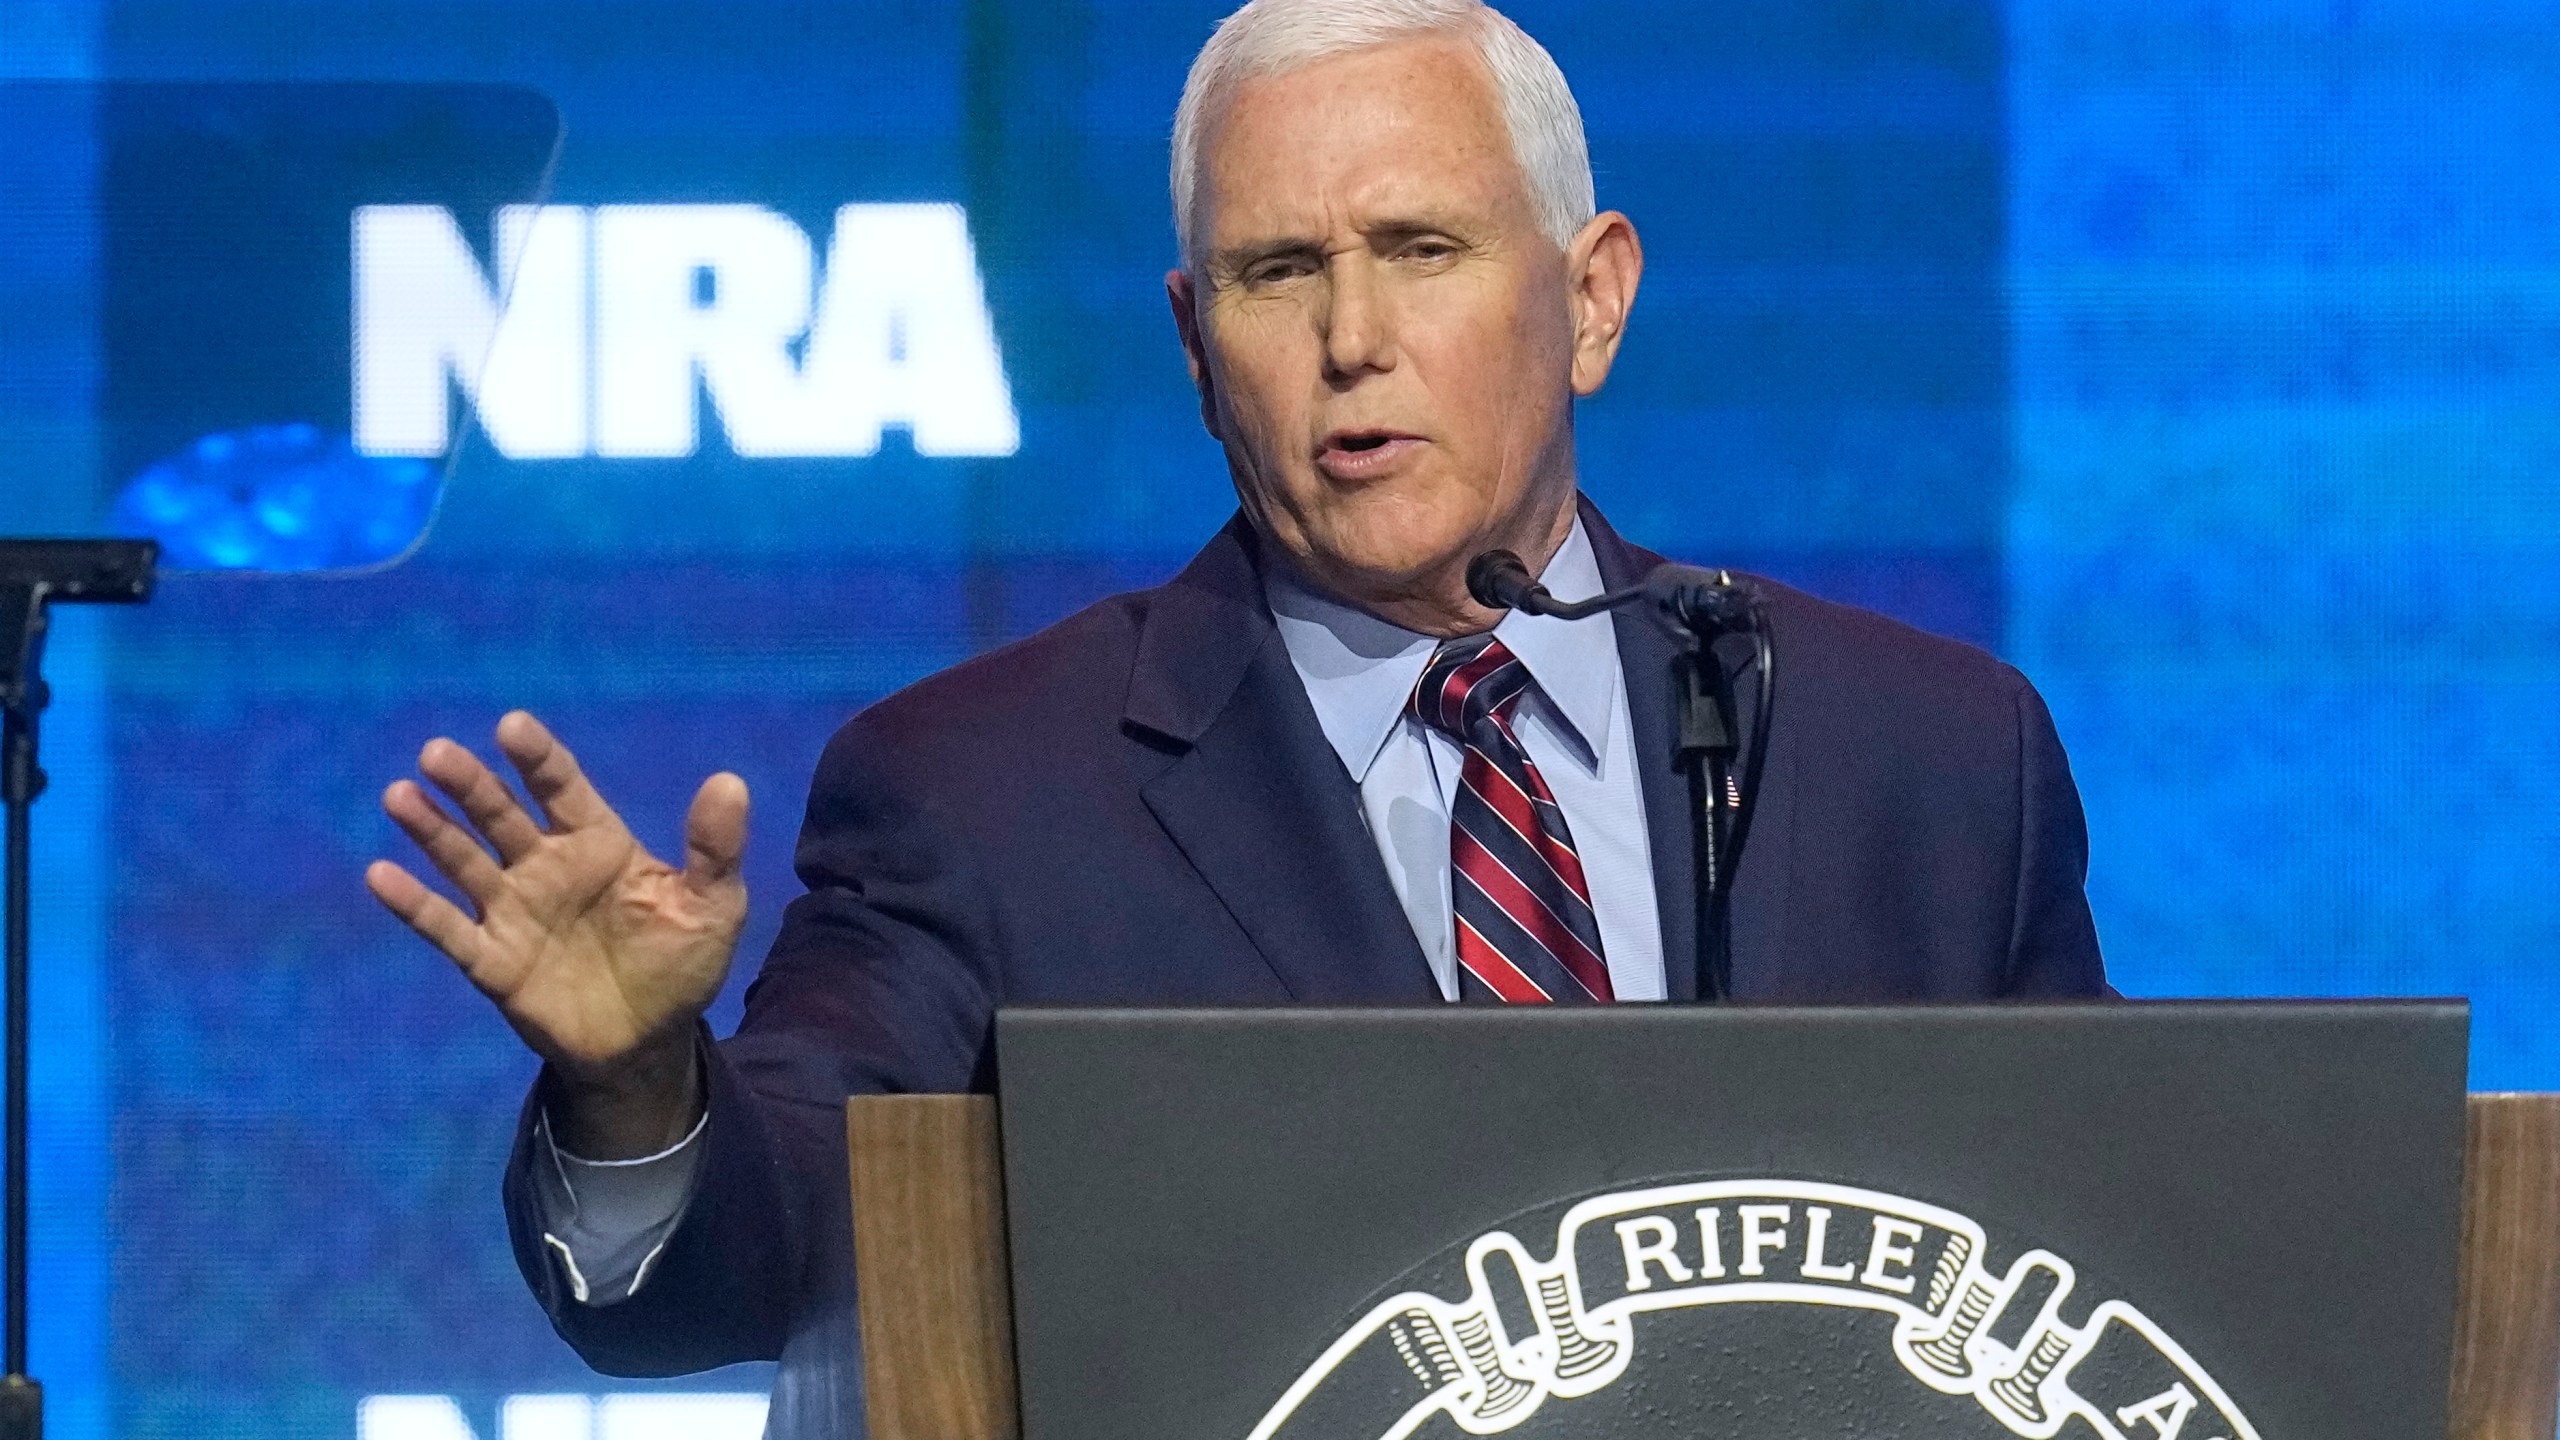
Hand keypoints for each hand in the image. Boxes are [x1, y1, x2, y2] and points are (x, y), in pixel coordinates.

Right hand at [366, 711, 747, 1154]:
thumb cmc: (680, 963)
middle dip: (471, 785)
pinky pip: (448, 929)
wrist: (649, 1042)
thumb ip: (714, 848)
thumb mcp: (714, 906)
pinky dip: (415, 905)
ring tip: (400, 795)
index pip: (561, 788)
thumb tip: (730, 781)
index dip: (537, 758)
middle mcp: (547, 868)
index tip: (512, 725)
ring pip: (464, 861)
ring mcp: (514, 912)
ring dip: (433, 830)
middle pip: (502, 816)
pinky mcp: (493, 961)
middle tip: (437, 753)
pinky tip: (381, 874)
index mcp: (598, 844)